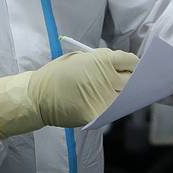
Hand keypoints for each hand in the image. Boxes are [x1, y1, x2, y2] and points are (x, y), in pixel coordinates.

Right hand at [0, 49, 138, 137]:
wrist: (38, 95)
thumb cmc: (59, 75)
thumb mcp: (81, 58)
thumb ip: (102, 61)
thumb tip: (122, 67)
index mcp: (102, 60)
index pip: (131, 61)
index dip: (133, 66)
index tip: (132, 70)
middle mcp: (107, 78)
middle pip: (133, 80)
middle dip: (133, 81)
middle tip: (130, 84)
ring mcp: (104, 97)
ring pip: (127, 98)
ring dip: (126, 97)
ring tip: (119, 96)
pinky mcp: (99, 114)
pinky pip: (114, 112)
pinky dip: (114, 110)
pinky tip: (109, 106)